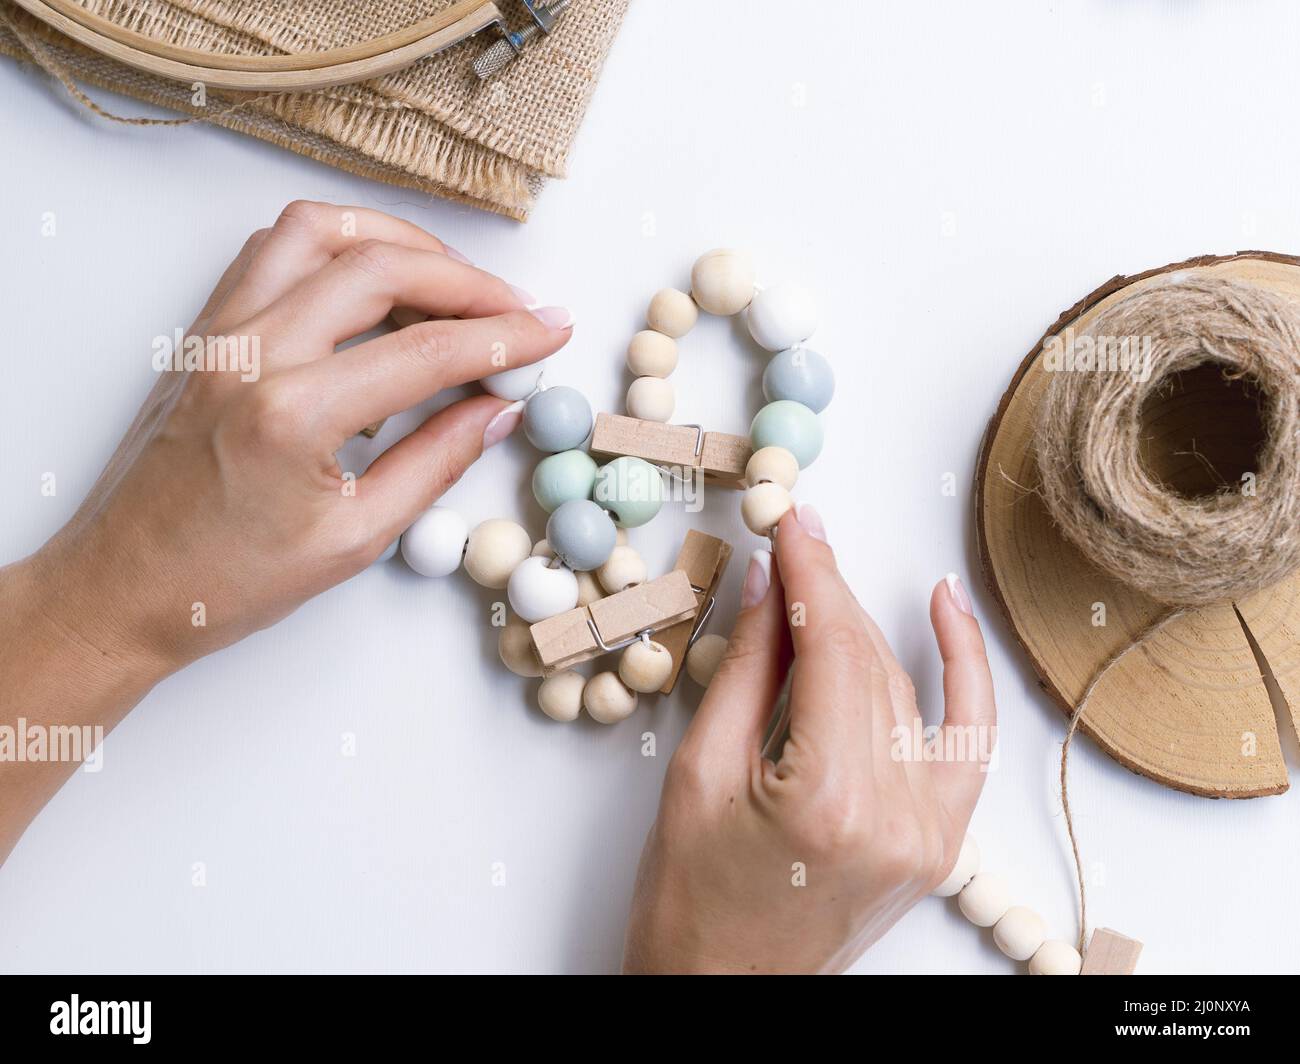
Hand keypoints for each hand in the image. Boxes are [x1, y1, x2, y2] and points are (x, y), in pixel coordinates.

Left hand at [28, 200, 571, 670]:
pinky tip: (373, 279)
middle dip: (466, 281)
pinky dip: (336, 245)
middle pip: (379, 268)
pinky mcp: (205, 330)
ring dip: (398, 241)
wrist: (123, 588)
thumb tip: (497, 411)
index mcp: (291, 415)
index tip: (550, 329)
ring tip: (451, 280)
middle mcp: (250, 354)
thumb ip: (435, 464)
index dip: (505, 337)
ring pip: (320, 233)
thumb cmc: (225, 580)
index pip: (427, 350)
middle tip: (515, 308)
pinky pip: (273, 250)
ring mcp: (219, 332)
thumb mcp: (355, 539)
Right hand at [622, 505, 996, 973]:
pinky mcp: (939, 842)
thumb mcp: (700, 773)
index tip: (793, 521)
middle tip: (797, 534)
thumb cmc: (690, 902)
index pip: (833, 649)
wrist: (721, 992)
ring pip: (906, 691)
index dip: (812, 573)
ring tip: (821, 575)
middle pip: (871, 662)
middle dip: (829, 591)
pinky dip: (961, 671)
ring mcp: (930, 834)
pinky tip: (945, 609)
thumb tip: (775, 585)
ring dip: (863, 628)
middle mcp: (897, 816)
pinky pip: (966, 738)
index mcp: (830, 799)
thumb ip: (749, 670)